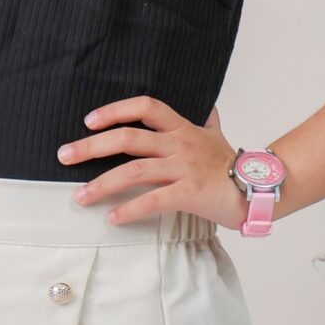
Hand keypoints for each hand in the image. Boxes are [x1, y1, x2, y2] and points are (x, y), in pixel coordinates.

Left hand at [56, 96, 246, 230]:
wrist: (260, 189)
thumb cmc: (233, 163)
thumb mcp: (218, 135)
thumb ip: (208, 121)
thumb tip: (210, 106)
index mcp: (181, 128)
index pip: (144, 107)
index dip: (115, 110)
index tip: (89, 120)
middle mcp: (178, 143)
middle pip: (128, 137)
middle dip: (91, 146)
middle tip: (64, 155)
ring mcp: (182, 168)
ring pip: (134, 170)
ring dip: (102, 184)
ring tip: (79, 197)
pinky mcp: (189, 193)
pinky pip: (152, 200)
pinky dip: (129, 209)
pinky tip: (111, 218)